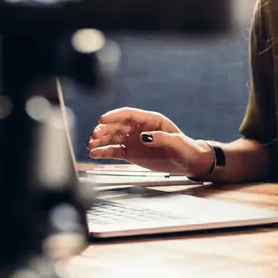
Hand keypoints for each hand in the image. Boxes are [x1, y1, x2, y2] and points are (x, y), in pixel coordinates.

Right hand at [86, 107, 213, 177]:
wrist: (187, 162)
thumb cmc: (185, 148)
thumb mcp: (177, 142)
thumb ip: (161, 138)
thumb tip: (144, 137)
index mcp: (150, 120)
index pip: (128, 114)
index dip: (114, 116)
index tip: (102, 120)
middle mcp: (138, 128)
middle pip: (116, 126)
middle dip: (104, 129)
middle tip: (94, 135)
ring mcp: (133, 140)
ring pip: (112, 137)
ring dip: (100, 140)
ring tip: (90, 145)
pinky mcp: (130, 153)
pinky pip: (114, 151)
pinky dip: (103, 152)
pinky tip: (93, 153)